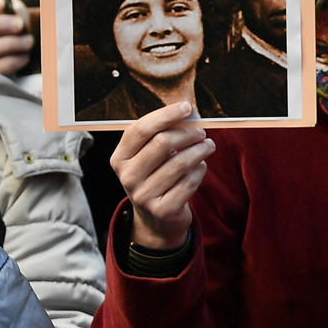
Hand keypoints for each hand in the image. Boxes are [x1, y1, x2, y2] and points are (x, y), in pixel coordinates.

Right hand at [0, 0, 33, 75]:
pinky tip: (24, 55)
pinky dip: (13, 60)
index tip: (4, 3)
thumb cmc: (12, 22)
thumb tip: (15, 13)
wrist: (20, 41)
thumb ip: (12, 8)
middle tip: (19, 24)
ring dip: (10, 43)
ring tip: (28, 41)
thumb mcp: (11, 10)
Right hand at [109, 102, 214, 250]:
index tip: (186, 107)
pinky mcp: (163, 210)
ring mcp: (143, 195)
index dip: (165, 115)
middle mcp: (127, 177)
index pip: (140, 129)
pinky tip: (201, 167)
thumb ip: (160, 134)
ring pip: (180, 163)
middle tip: (201, 133)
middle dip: (187, 134)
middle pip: (162, 143)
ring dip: (199, 150)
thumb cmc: (154, 177)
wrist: (155, 220)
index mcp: (119, 158)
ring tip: (208, 146)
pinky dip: (200, 171)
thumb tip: (186, 112)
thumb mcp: (147, 157)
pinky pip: (189, 182)